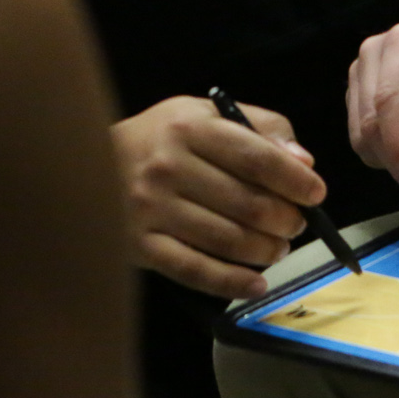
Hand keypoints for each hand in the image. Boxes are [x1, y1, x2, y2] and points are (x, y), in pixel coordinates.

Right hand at [113, 96, 324, 299]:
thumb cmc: (159, 138)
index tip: (316, 193)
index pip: (257, 158)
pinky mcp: (140, 246)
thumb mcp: (204, 114)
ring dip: (266, 251)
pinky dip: (233, 282)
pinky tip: (257, 283)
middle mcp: (169, 167)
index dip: (296, 180)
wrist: (83, 162)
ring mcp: (151, 210)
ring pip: (228, 241)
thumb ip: (260, 128)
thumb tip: (303, 163)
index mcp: (190, 128)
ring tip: (277, 248)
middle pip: (249, 205)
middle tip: (296, 224)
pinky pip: (196, 272)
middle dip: (286, 220)